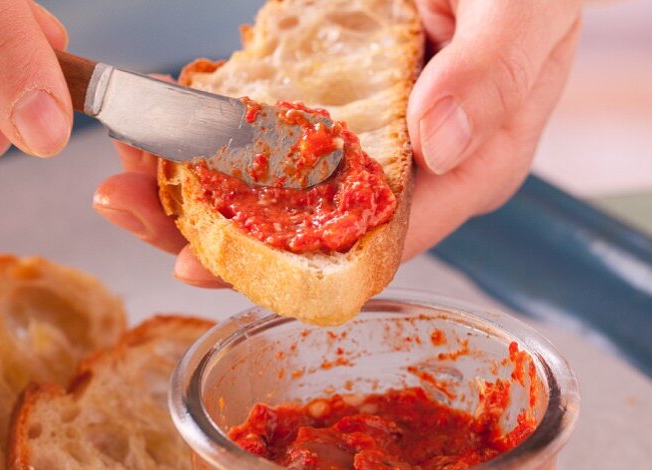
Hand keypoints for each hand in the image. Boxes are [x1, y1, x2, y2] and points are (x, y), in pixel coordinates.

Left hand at [93, 1, 581, 285]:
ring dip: (195, 176)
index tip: (203, 262)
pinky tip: (162, 115)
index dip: (282, 263)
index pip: (371, 245)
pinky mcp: (337, 102)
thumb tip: (440, 143)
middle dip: (210, 223)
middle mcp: (411, 173)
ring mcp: (369, 138)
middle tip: (128, 205)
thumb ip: (493, 73)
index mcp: (467, 171)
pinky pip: (272, 126)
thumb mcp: (528, 11)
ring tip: (124, 162)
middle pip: (304, 228)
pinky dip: (215, 122)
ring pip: (275, 182)